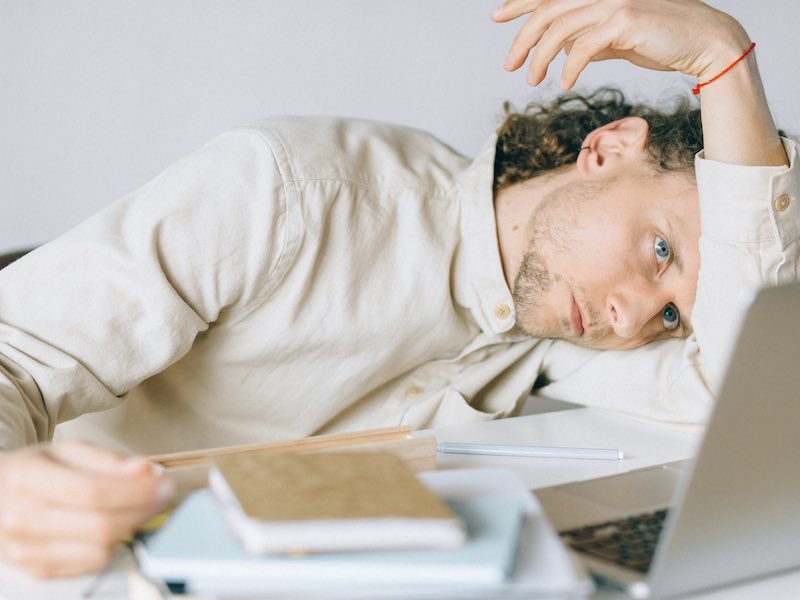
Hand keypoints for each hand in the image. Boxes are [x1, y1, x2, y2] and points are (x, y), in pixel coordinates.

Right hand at [0, 440, 174, 577]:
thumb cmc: (35, 471)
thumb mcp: (68, 451)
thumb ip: (108, 461)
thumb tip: (146, 471)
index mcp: (28, 479)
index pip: (92, 492)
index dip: (136, 491)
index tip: (164, 484)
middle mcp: (22, 518)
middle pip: (99, 525)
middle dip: (143, 510)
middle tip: (164, 496)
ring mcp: (26, 549)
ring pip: (99, 549)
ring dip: (129, 528)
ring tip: (137, 508)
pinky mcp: (37, 569)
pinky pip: (90, 564)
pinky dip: (112, 545)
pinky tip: (113, 526)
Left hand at [492, 0, 748, 88]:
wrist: (704, 42)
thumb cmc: (661, 41)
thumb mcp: (617, 39)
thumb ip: (591, 39)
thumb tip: (565, 50)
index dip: (520, 2)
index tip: (498, 16)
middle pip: (547, 10)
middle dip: (522, 38)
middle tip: (509, 66)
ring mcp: (614, 0)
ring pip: (559, 28)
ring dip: (540, 58)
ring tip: (532, 80)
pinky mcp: (624, 19)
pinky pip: (582, 47)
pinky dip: (568, 67)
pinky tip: (564, 84)